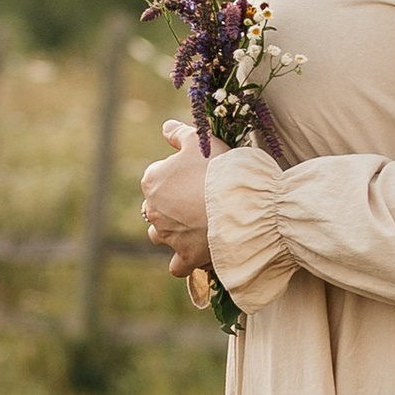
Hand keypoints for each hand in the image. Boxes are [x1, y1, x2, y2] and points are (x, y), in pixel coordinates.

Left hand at [140, 124, 213, 283]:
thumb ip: (180, 134)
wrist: (242, 203)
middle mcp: (153, 210)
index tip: (197, 174)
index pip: (156, 176)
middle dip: (172, 204)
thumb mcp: (202, 140)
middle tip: (200, 199)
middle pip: (156, 207)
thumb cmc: (221, 168)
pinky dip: (183, 261)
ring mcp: (169, 235)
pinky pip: (177, 265)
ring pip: (160, 235)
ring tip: (196, 225)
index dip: (177, 174)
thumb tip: (166, 128)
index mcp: (153, 180)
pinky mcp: (186, 256)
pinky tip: (195, 254)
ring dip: (172, 231)